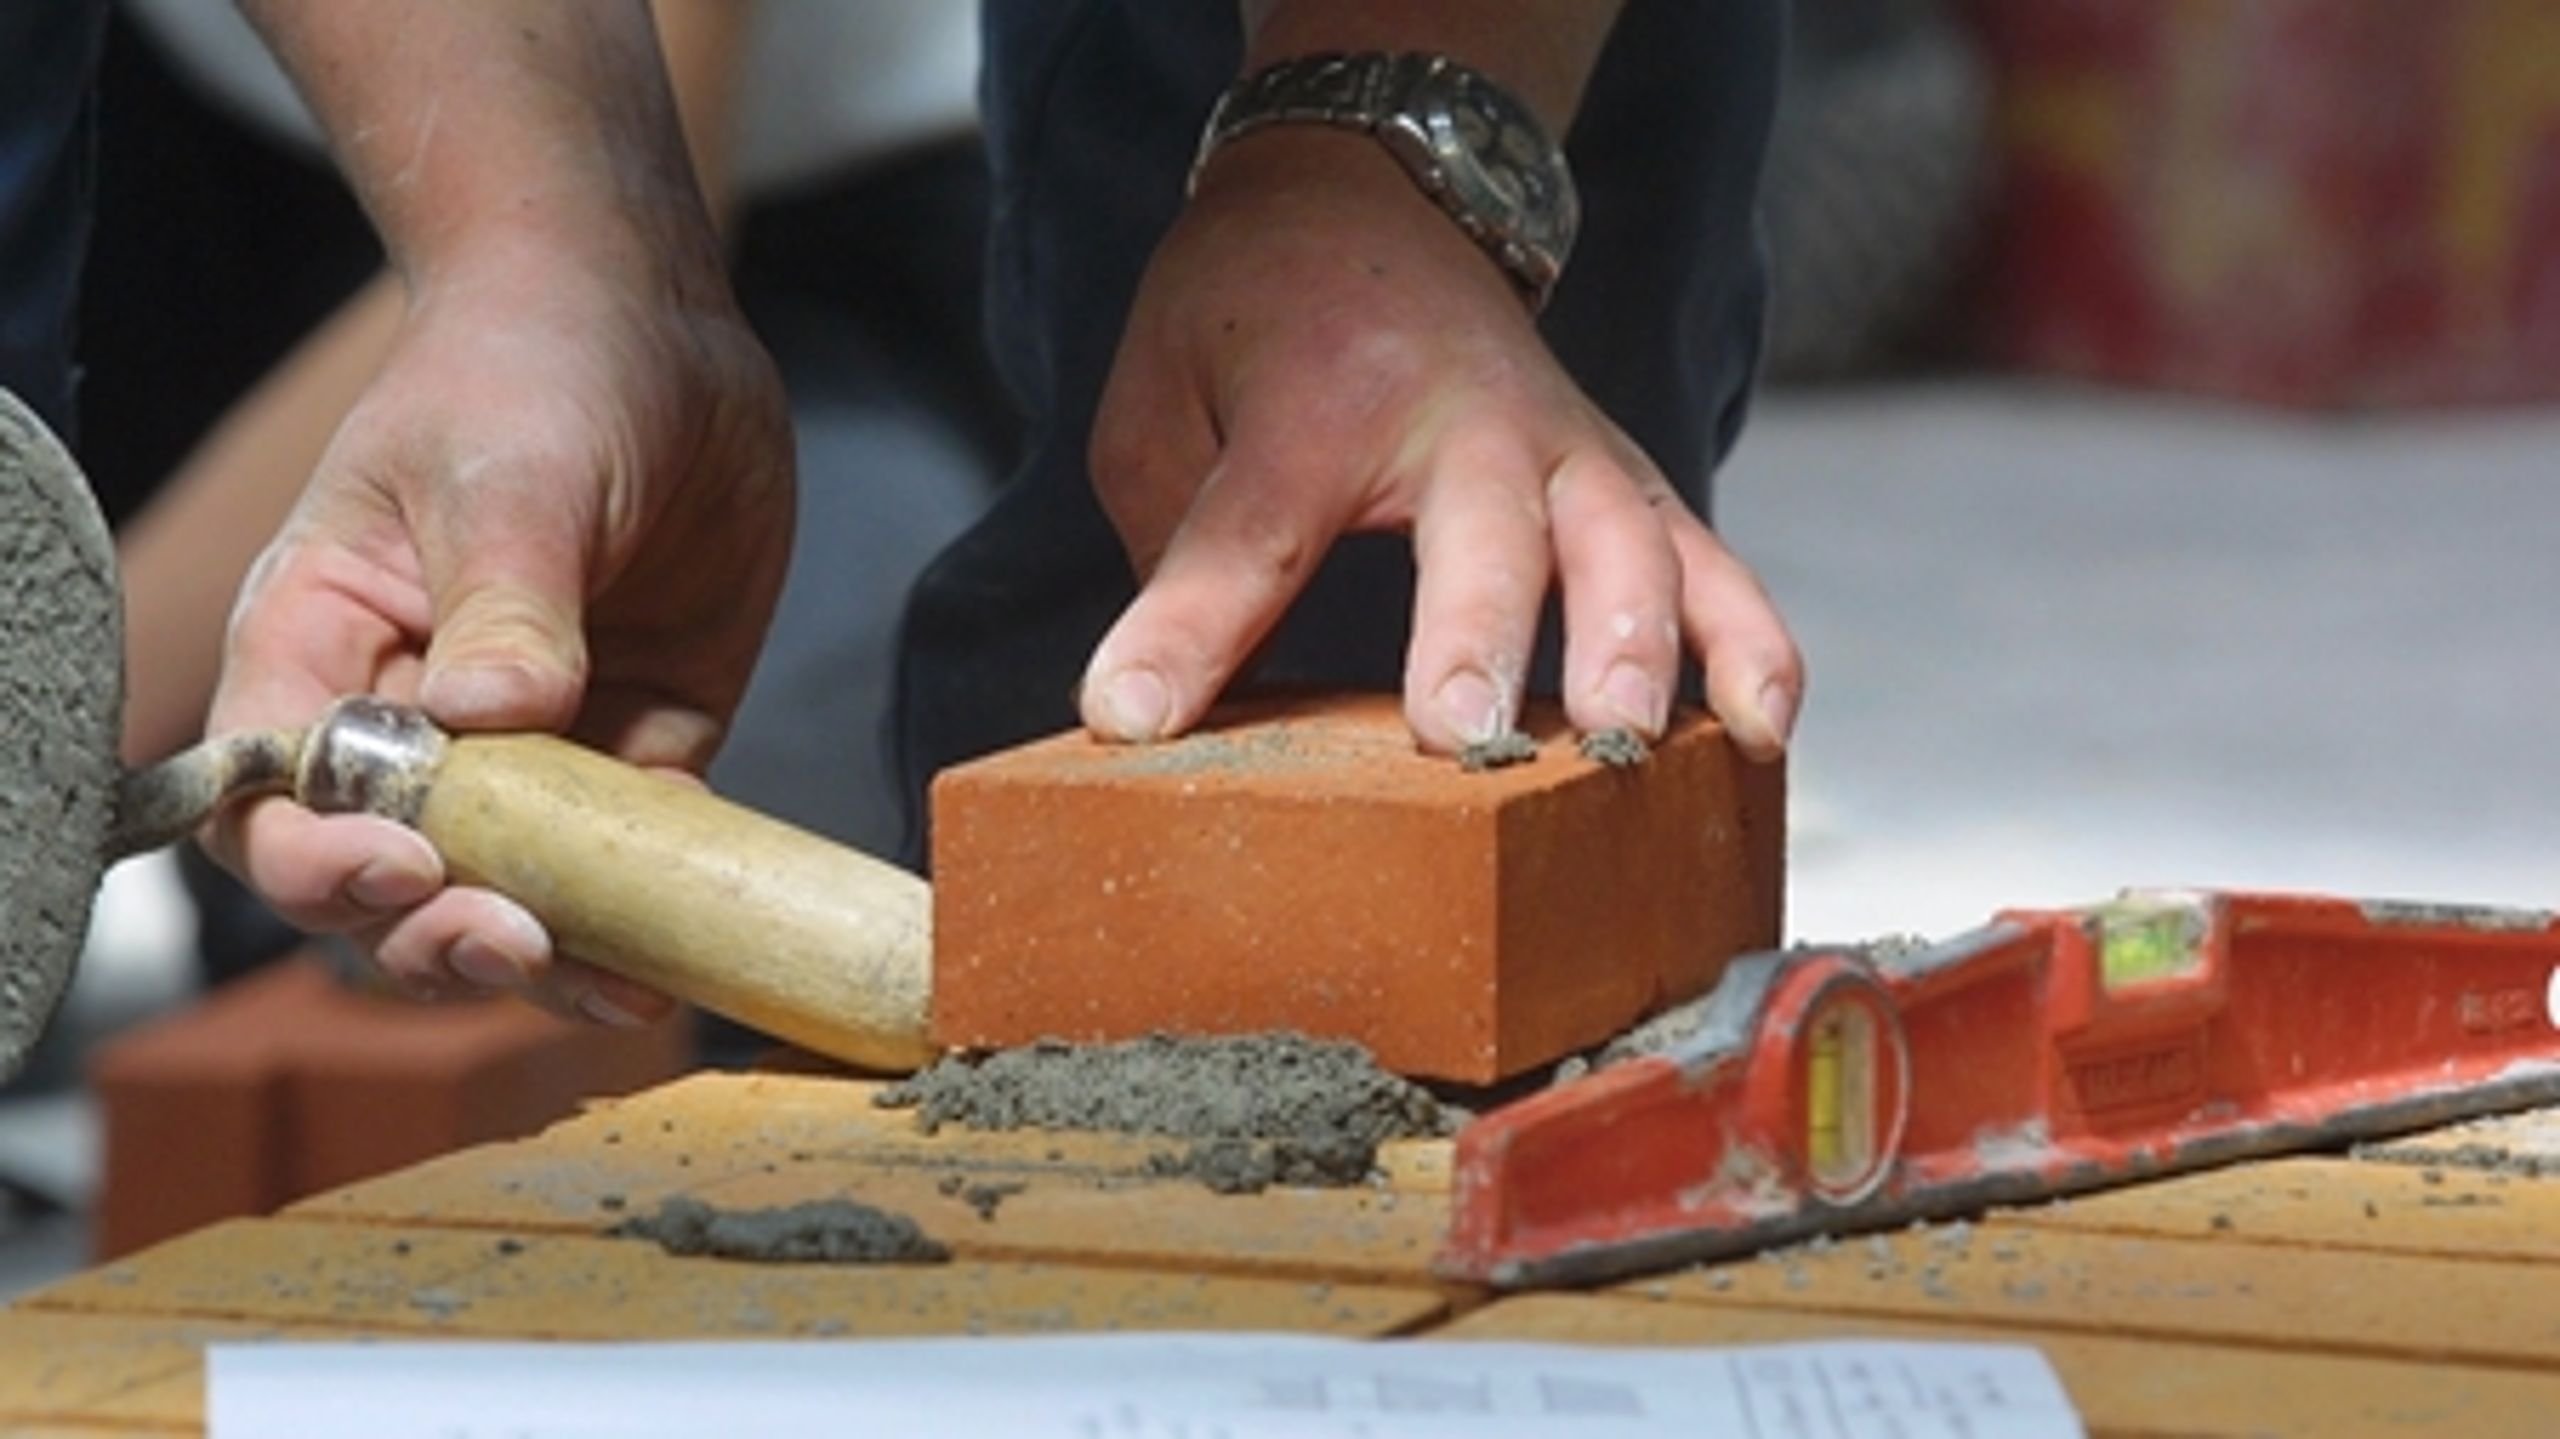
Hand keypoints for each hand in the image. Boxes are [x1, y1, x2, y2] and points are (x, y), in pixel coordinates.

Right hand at [203, 242, 793, 1024]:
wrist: (651, 329)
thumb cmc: (532, 370)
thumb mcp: (508, 471)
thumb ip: (505, 597)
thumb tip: (497, 715)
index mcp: (323, 647)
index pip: (273, 800)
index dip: (320, 860)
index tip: (407, 863)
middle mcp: (412, 722)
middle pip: (381, 885)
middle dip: (431, 934)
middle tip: (511, 938)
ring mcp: (528, 748)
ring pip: (507, 898)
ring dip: (542, 959)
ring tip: (605, 989)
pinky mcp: (635, 749)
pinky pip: (625, 867)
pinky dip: (643, 921)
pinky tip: (674, 962)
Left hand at [1077, 130, 1802, 756]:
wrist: (1370, 193)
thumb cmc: (1252, 318)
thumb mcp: (1159, 402)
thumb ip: (1170, 545)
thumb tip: (1158, 711)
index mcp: (1320, 399)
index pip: (1252, 526)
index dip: (1191, 628)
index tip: (1133, 715)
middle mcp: (1465, 416)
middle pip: (1484, 529)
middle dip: (1478, 635)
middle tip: (1461, 738)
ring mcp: (1566, 445)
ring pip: (1628, 542)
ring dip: (1637, 648)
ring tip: (1625, 747)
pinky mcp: (1627, 478)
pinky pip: (1711, 560)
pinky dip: (1749, 641)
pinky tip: (1764, 729)